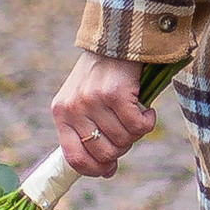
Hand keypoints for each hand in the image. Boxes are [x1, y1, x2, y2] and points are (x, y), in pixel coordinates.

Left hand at [50, 51, 154, 181]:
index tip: (109, 168)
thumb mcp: (83, 102)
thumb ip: (90, 133)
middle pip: (104, 152)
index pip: (73, 157)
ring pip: (124, 140)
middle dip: (122, 147)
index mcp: (61, 113)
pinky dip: (148, 121)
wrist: (116, 38)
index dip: (94, 169)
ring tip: (136, 114)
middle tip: (127, 130)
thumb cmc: (102, 75)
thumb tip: (107, 171)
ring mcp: (93, 101)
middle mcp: (73, 108)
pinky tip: (147, 109)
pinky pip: (138, 126)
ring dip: (137, 132)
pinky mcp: (115, 93)